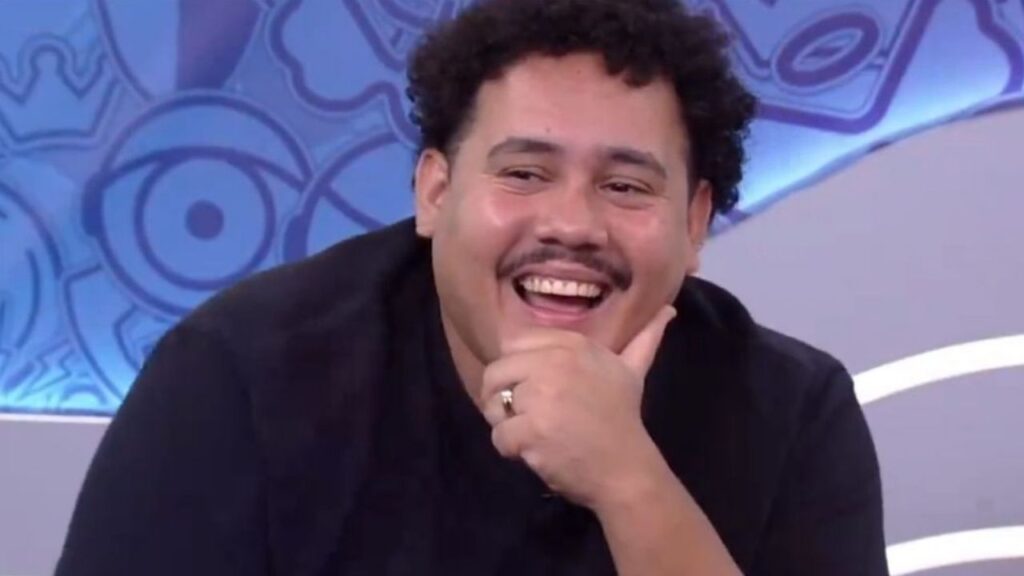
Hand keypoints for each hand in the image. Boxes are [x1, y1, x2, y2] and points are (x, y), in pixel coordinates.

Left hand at [479, 305, 676, 508]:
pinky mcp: (532, 429)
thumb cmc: (622, 418)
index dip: (516, 367)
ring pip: (493, 403)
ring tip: (531, 433)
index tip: (533, 386)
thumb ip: (644, 338)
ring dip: (505, 423)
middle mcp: (555, 363)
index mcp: (573, 344)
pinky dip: (509, 449)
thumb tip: (668, 310)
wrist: (626, 469)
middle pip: (496, 372)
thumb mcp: (632, 370)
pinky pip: (498, 434)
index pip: (514, 341)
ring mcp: (542, 396)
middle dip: (502, 396)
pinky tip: (533, 452)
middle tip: (527, 416)